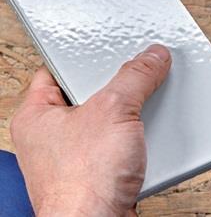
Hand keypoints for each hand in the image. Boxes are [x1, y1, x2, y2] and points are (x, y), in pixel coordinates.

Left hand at [10, 44, 170, 216]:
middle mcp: (52, 135)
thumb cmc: (82, 184)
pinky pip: (120, 139)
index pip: (56, 69)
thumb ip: (135, 76)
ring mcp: (75, 154)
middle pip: (90, 91)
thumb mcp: (113, 110)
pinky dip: (136, 134)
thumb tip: (152, 57)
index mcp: (37, 115)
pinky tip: (146, 134)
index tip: (107, 47)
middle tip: (132, 76)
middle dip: (116, 85)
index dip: (84, 56)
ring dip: (131, 112)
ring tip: (141, 106)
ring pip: (108, 117)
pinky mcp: (99, 169)